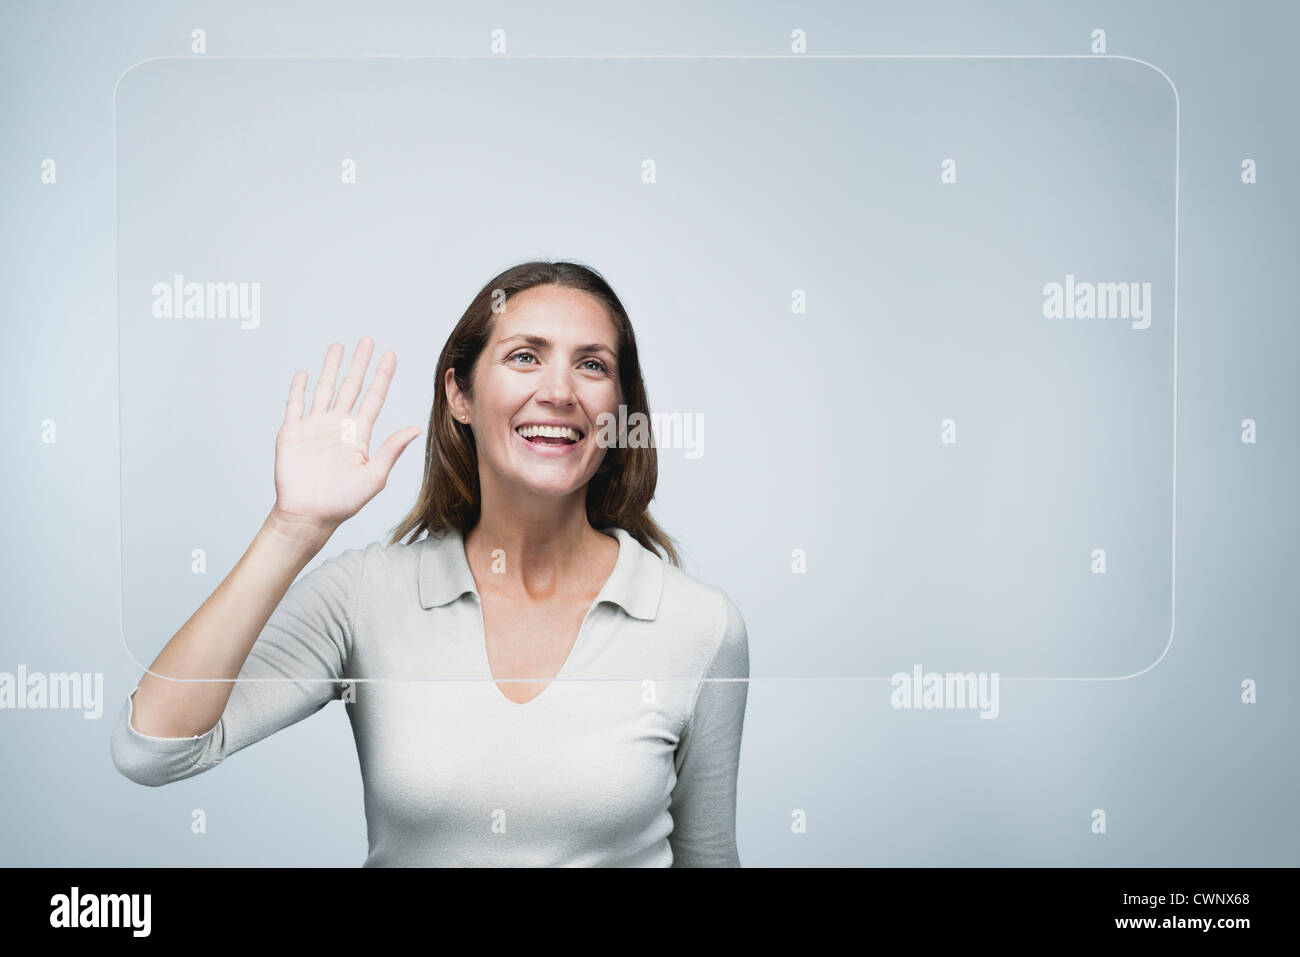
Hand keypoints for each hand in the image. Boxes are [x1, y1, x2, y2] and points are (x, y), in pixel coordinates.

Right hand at [269, 337, 421, 533]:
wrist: (309, 515)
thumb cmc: (343, 502)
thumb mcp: (374, 476)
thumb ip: (392, 450)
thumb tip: (415, 428)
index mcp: (359, 433)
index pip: (373, 397)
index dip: (382, 376)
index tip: (390, 355)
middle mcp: (338, 425)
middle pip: (351, 386)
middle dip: (359, 363)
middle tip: (367, 340)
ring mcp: (315, 427)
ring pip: (324, 389)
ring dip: (330, 367)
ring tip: (337, 346)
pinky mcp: (292, 432)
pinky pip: (295, 404)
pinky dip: (299, 388)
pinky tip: (304, 373)